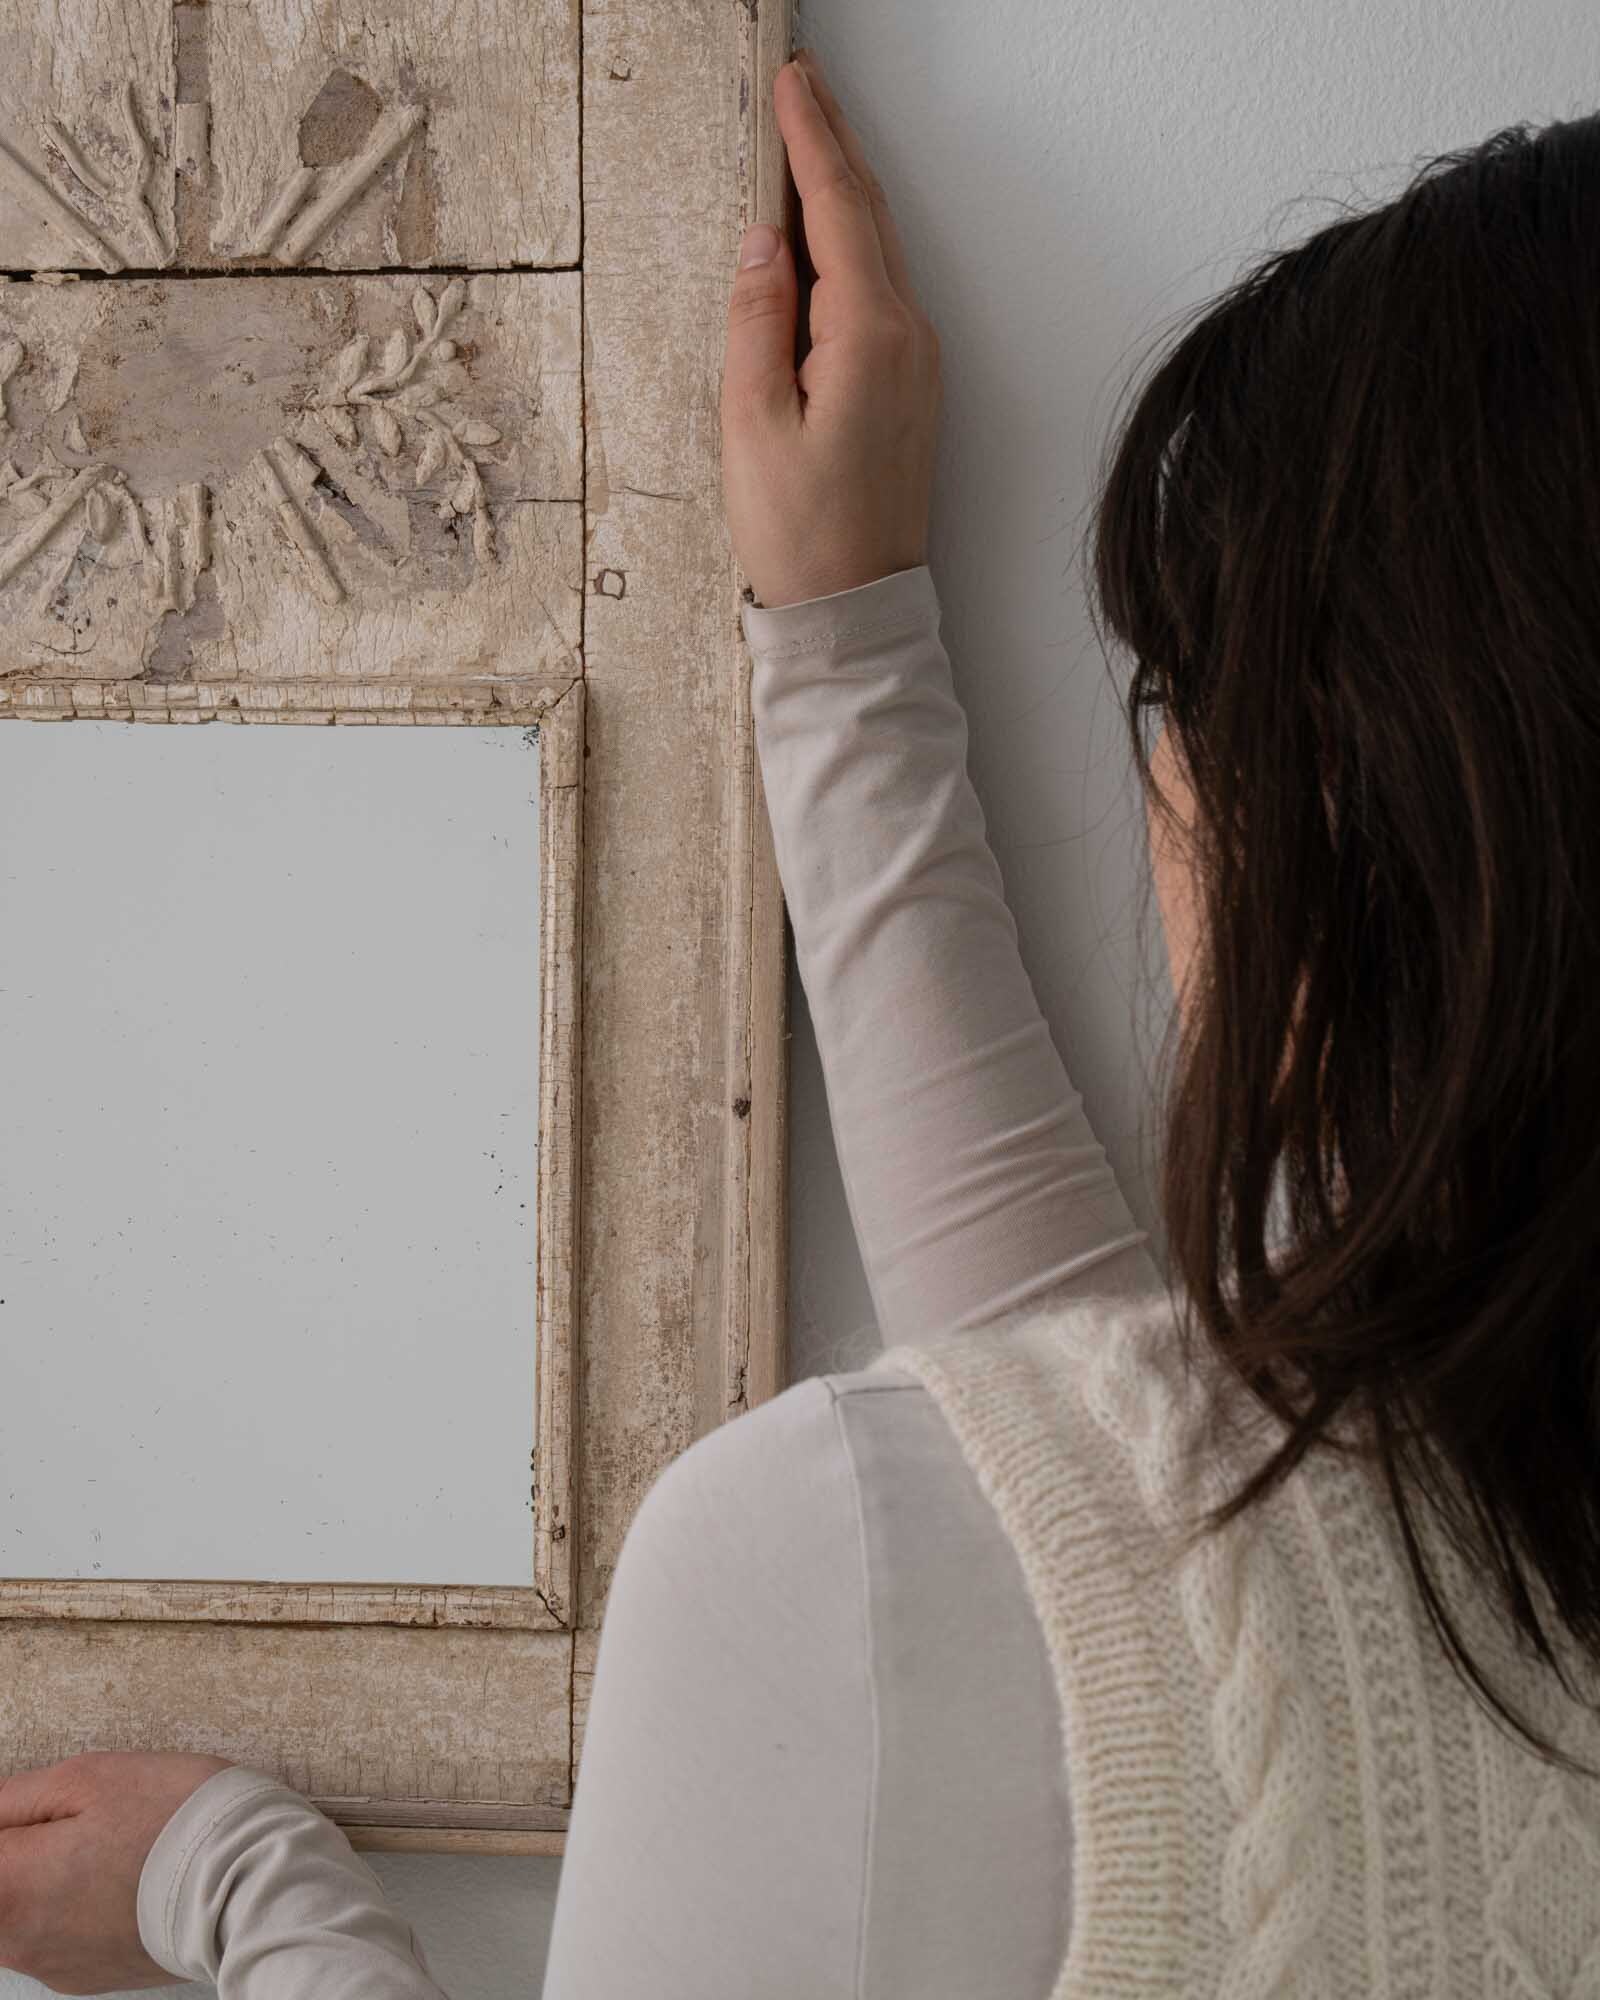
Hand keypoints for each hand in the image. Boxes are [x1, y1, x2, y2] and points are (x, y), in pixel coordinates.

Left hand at [0, 1750, 232, 1993]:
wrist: (248, 1881)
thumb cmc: (172, 1819)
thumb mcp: (88, 1777)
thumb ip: (15, 1799)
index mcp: (10, 1886)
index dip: (3, 1826)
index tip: (30, 1816)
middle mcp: (20, 1940)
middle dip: (16, 1856)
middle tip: (62, 1823)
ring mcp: (54, 1966)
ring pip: (13, 1922)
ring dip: (36, 1885)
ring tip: (95, 1845)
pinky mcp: (88, 1977)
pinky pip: (53, 1939)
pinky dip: (67, 1909)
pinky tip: (115, 1876)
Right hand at [722, 48, 941, 609]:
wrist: (855, 610)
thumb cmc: (801, 533)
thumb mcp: (752, 425)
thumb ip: (755, 321)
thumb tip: (764, 242)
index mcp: (869, 337)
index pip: (836, 210)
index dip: (810, 139)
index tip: (791, 81)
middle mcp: (908, 339)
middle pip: (868, 216)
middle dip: (832, 144)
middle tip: (801, 84)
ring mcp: (917, 364)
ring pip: (879, 250)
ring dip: (843, 190)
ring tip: (810, 136)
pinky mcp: (910, 389)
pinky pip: (881, 290)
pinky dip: (851, 244)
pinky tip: (824, 233)